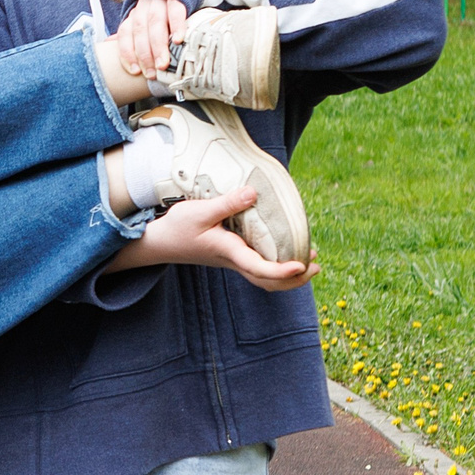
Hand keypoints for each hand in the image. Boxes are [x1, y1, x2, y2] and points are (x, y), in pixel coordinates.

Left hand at [110, 0, 188, 79]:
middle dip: (144, 54)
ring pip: (156, 23)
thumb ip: (129, 32)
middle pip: (140, 31)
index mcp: (134, 14)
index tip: (135, 71)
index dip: (127, 53)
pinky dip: (177, 25)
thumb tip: (106, 44)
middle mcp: (144, 7)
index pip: (125, 34)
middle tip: (151, 73)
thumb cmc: (160, 8)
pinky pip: (176, 11)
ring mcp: (160, 0)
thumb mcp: (143, 19)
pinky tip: (178, 40)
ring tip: (163, 63)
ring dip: (158, 46)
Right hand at [110, 188, 316, 291]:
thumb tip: (254, 193)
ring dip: (289, 275)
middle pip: (269, 282)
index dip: (283, 270)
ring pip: (265, 278)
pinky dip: (277, 267)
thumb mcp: (200, 211)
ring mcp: (233, 261)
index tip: (302, 264)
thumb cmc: (178, 227)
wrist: (159, 242)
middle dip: (294, 279)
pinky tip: (286, 252)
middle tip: (316, 266)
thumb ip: (228, 203)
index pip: (260, 269)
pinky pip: (259, 268)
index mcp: (230, 252)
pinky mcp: (231, 255)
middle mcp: (234, 261)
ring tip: (310, 261)